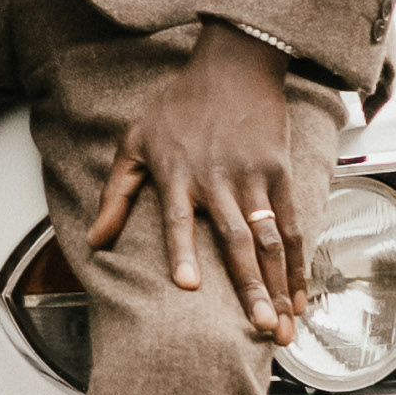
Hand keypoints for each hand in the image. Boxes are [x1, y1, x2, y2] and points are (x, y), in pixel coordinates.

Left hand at [83, 28, 315, 346]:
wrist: (234, 65)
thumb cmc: (178, 104)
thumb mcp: (135, 141)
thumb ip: (115, 193)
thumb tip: (94, 241)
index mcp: (178, 175)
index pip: (179, 219)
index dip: (182, 252)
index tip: (188, 286)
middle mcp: (218, 181)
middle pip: (236, 241)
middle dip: (251, 288)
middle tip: (261, 328)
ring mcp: (253, 179)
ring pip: (270, 241)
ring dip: (280, 286)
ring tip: (284, 327)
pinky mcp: (280, 175)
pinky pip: (293, 226)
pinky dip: (299, 264)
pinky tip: (301, 297)